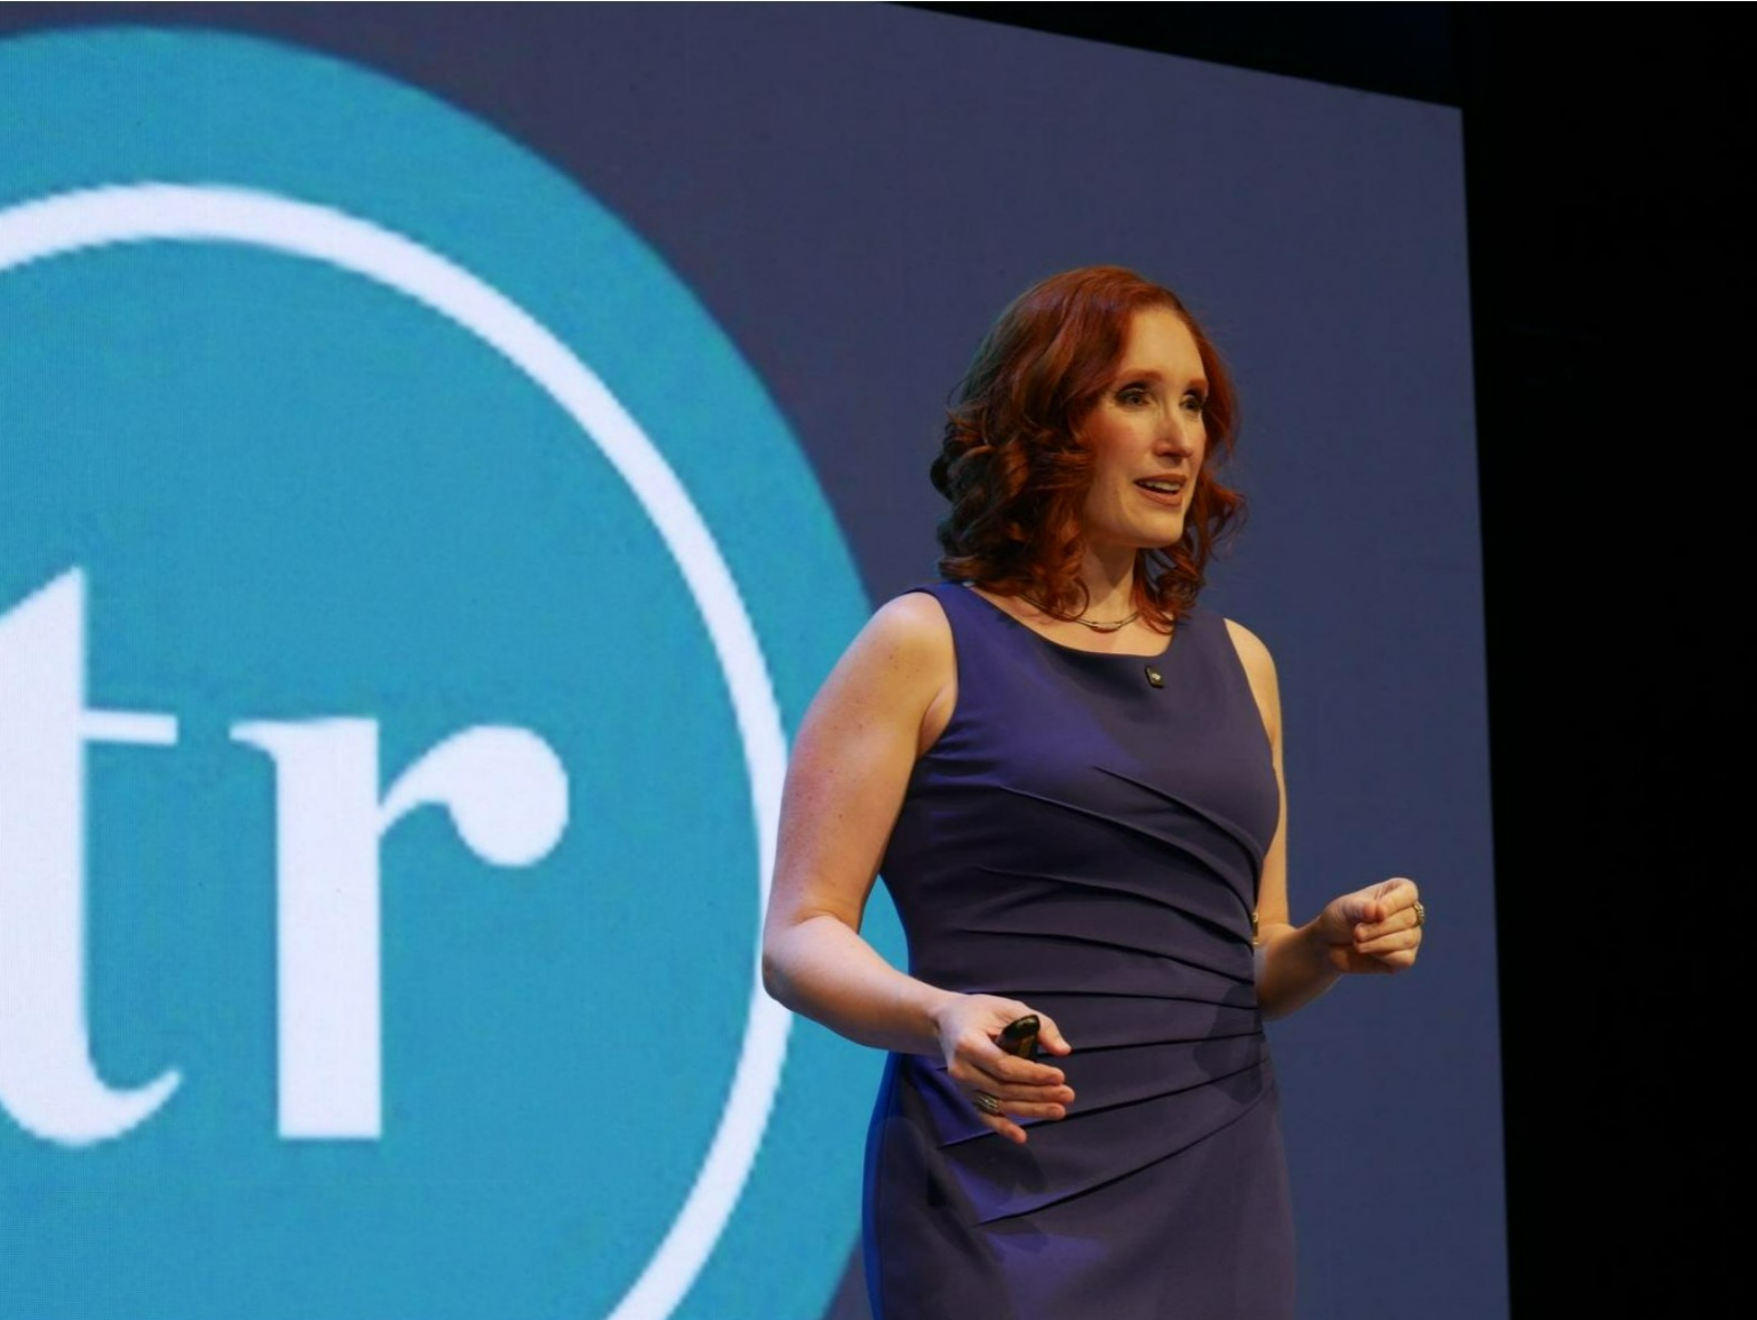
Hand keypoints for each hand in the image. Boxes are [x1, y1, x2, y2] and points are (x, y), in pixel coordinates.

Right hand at [933, 994, 1073, 1144]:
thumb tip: (1063, 1051)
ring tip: (1059, 1110)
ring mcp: (963, 1086)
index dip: (1033, 1074)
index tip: (1059, 1075)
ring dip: (1031, 1110)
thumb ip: (1039, 1025)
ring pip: (999, 1104)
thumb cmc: (981, 1012)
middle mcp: (962, 1069)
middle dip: (1038, 1094)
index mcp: (969, 1043)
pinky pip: (984, 1115)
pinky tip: (1022, 1137)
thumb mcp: (1009, 1007)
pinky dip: (1002, 1128)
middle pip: (1004, 1088)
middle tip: (1068, 1095)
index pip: (1004, 1066)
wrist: (946, 1022)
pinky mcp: (966, 1096)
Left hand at [1314, 876, 1422, 974]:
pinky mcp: (1405, 958)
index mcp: (1398, 891)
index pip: (1408, 892)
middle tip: (1357, 932)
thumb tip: (1377, 911)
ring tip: (1357, 942)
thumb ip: (1361, 908)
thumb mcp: (1345, 908)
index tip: (1377, 912)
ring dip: (1379, 942)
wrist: (1329, 943)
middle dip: (1379, 927)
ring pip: (1408, 939)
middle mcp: (1409, 912)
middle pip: (1407, 918)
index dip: (1394, 902)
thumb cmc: (1341, 918)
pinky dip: (1383, 955)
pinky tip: (1367, 951)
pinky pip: (1404, 958)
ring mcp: (1411, 935)